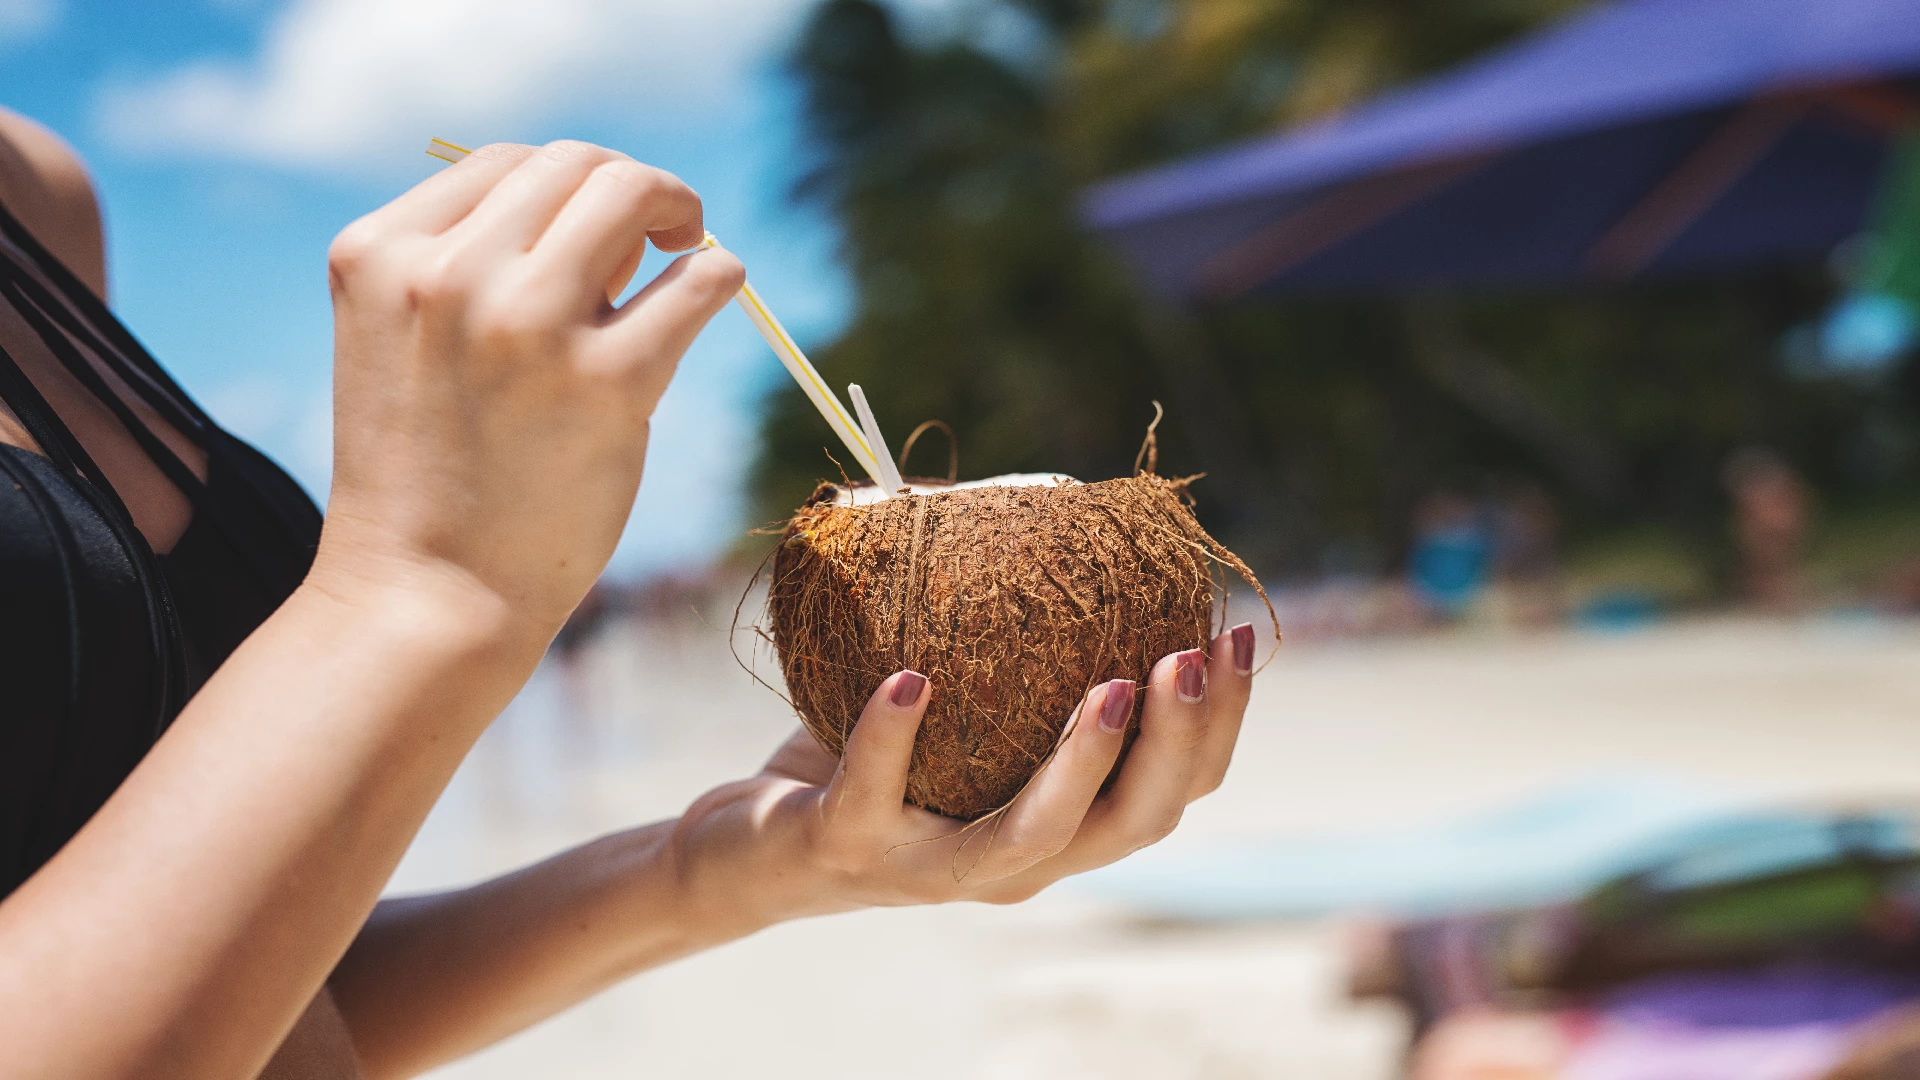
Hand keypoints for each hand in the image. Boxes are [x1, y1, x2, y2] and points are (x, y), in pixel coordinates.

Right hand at [312, 141, 743, 635]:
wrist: (426, 594)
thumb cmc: (428, 475)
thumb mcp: (407, 343)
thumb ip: (475, 270)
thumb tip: (613, 226)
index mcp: (380, 255)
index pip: (500, 162)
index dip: (561, 189)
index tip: (588, 240)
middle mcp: (448, 275)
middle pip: (573, 164)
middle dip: (627, 188)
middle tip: (656, 235)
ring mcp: (528, 325)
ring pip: (632, 195)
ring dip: (677, 208)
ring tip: (685, 248)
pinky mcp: (609, 382)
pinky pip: (699, 282)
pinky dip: (719, 274)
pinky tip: (716, 293)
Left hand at [670, 624, 1256, 928]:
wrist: (750, 849)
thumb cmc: (868, 761)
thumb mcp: (962, 704)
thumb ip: (1017, 642)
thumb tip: (1055, 502)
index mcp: (1058, 827)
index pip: (1170, 793)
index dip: (1219, 726)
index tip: (1236, 635)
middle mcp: (1014, 865)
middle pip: (1131, 825)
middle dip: (1178, 744)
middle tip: (1193, 656)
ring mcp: (931, 869)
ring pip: (1031, 838)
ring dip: (1082, 764)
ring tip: (1112, 686)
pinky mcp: (848, 850)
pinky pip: (876, 797)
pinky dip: (894, 738)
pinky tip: (910, 679)